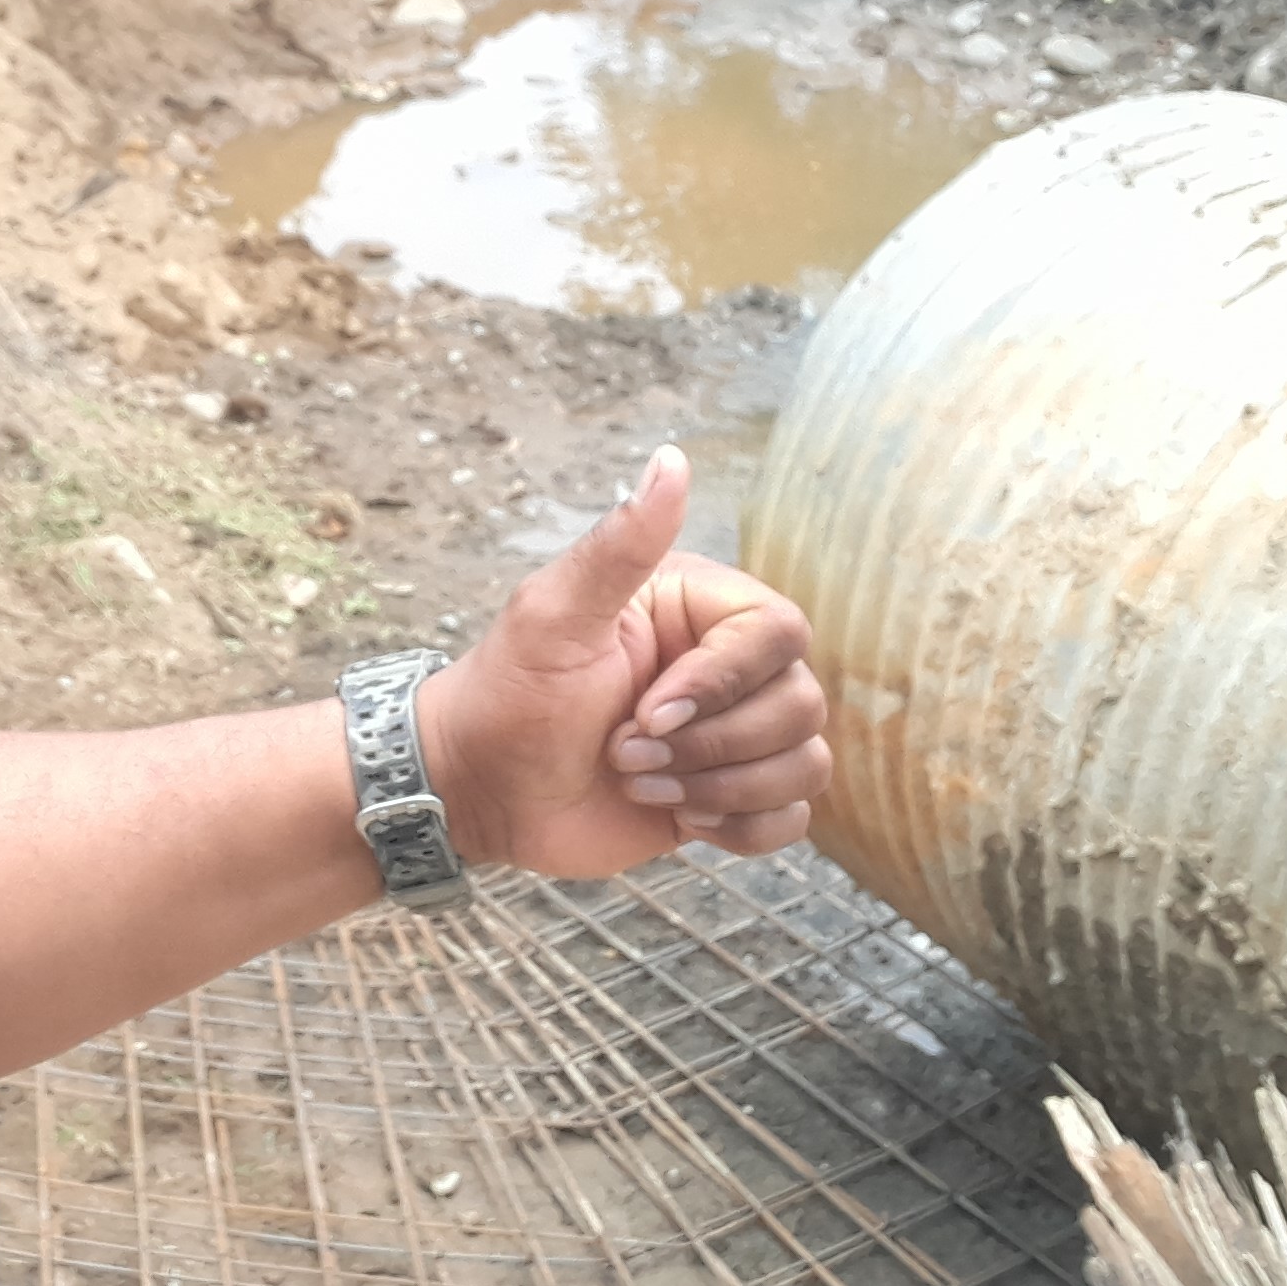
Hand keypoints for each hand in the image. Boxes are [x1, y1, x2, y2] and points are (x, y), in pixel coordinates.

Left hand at [412, 445, 830, 880]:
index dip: (722, 683)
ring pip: (804, 760)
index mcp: (701, 610)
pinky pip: (791, 816)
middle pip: (801, 703)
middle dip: (710, 746)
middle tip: (624, 753)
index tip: (646, 712)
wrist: (481, 790)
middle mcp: (730, 667)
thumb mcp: (555, 614)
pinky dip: (743, 827)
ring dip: (720, 788)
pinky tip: (680, 820)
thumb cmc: (507, 693)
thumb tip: (670, 457)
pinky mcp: (731, 796)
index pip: (779, 634)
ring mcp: (733, 735)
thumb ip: (621, 545)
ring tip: (641, 784)